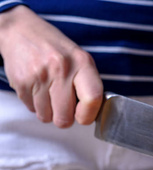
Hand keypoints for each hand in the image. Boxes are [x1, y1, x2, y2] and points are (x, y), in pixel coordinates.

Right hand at [0, 6, 102, 127]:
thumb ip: (89, 85)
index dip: (88, 115)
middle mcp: (61, 69)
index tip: (84, 117)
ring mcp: (39, 76)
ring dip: (48, 111)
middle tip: (64, 106)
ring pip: (46, 117)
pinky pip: (32, 109)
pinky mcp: (21, 82)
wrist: (21, 31)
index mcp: (82, 63)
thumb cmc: (56, 49)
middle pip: (65, 118)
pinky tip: (37, 89)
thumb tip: (94, 113)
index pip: (93, 99)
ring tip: (49, 93)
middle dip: (64, 117)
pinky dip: (35, 104)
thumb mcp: (80, 60)